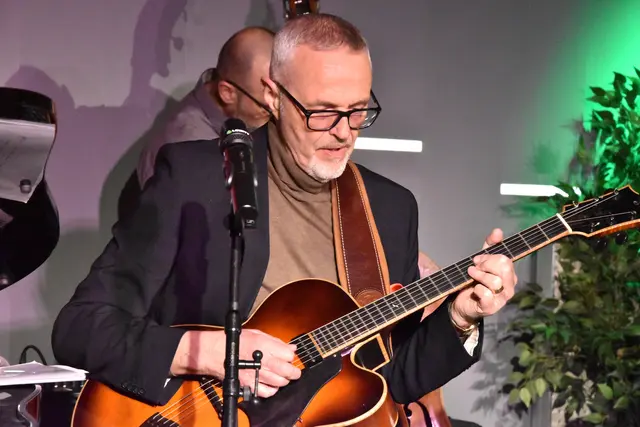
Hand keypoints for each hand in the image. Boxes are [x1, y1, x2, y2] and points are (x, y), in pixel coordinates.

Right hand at [171, 329, 300, 397]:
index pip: (289, 355)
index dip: (290, 357)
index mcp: (266, 346)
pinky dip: (272, 390)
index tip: (287, 357)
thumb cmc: (235, 341)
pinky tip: (270, 384)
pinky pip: (267, 392)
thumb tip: (292, 347)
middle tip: (292, 371)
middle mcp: (264, 361)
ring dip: (283, 380)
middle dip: (293, 372)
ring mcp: (257, 375)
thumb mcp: (257, 334)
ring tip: (280, 376)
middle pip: (288, 371)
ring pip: (280, 383)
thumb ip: (276, 342)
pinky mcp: (250, 385)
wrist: (215, 352)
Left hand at [450, 228, 517, 328]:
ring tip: (471, 278)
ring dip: (479, 276)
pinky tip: (474, 291)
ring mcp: (502, 297)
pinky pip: (487, 294)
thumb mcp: (481, 261)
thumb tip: (498, 231)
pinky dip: (477, 290)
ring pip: (495, 281)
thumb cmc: (474, 282)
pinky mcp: (491, 307)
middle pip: (503, 267)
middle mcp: (509, 285)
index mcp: (509, 272)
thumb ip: (490, 246)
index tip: (477, 259)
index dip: (489, 257)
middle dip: (485, 264)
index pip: (505, 258)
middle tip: (474, 268)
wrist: (462, 303)